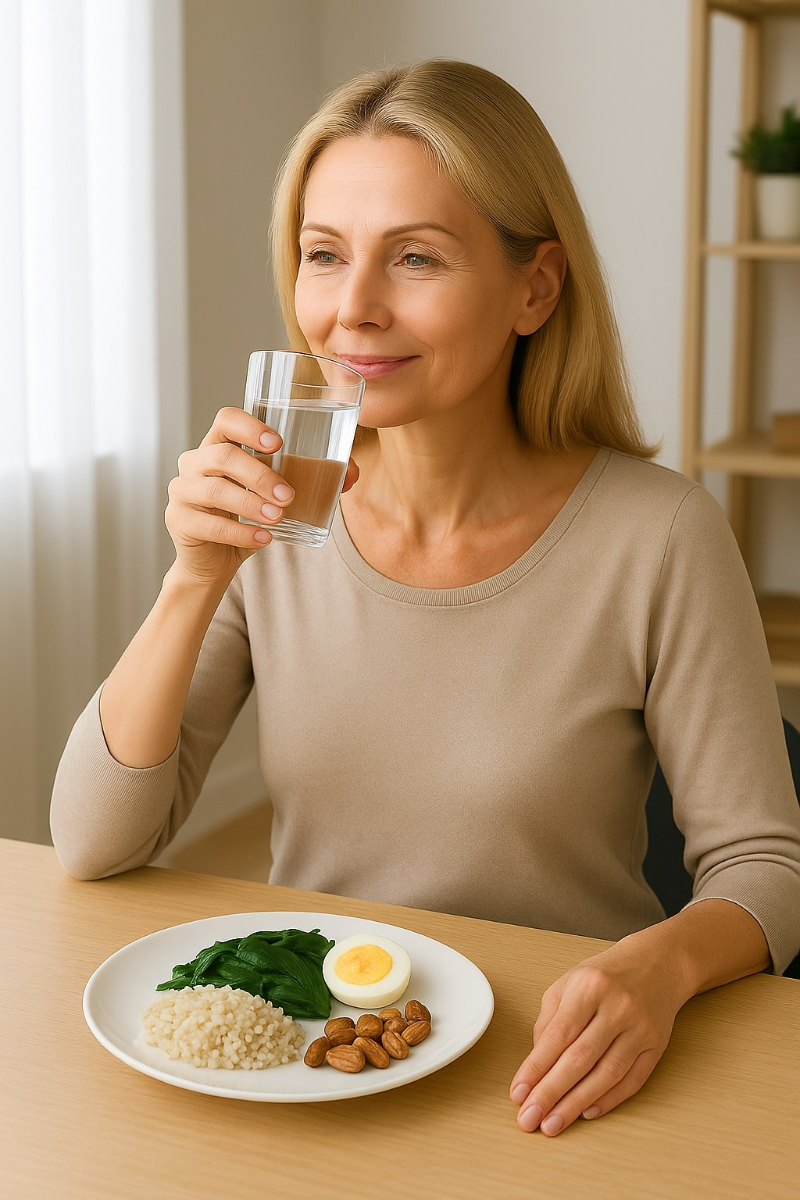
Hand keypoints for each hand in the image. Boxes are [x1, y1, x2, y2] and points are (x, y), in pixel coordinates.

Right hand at [165, 407, 358, 587]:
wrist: (214, 560)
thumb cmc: (248, 517)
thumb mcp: (277, 495)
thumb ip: (311, 479)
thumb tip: (351, 473)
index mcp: (219, 444)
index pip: (226, 419)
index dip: (250, 426)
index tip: (277, 444)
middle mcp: (195, 461)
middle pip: (223, 456)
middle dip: (260, 475)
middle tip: (289, 495)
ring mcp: (182, 490)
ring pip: (215, 489)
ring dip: (251, 504)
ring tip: (279, 518)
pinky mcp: (178, 520)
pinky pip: (209, 524)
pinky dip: (240, 532)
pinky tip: (264, 538)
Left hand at [509, 936, 689, 1135]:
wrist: (658, 964)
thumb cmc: (605, 975)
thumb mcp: (569, 982)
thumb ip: (549, 1020)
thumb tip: (537, 1063)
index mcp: (589, 986)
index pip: (558, 1035)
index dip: (536, 1067)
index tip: (518, 1093)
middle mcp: (618, 1007)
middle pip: (580, 1058)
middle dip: (551, 1093)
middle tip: (530, 1118)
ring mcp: (641, 1028)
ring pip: (606, 1074)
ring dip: (576, 1104)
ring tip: (553, 1124)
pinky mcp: (657, 1046)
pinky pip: (632, 1080)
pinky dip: (609, 1100)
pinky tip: (586, 1112)